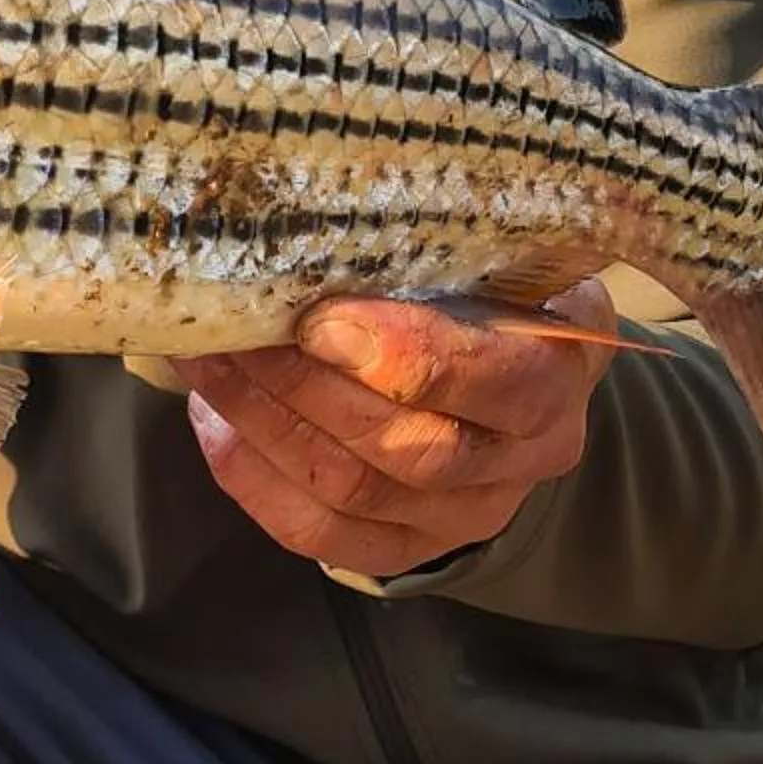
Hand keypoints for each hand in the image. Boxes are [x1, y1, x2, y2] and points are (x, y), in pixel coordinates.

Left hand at [175, 280, 618, 580]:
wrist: (520, 381)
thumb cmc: (496, 296)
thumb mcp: (496, 258)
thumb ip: (439, 248)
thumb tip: (323, 217)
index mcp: (556, 375)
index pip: (496, 383)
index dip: (403, 357)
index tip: (321, 319)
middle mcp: (522, 460)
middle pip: (407, 448)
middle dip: (304, 387)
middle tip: (234, 330)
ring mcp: (463, 515)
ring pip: (352, 489)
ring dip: (262, 422)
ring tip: (206, 361)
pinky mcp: (405, 546)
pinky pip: (319, 534)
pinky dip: (253, 477)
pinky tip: (215, 420)